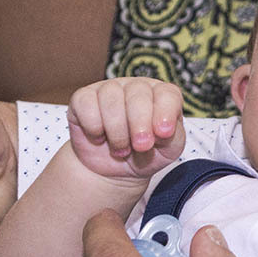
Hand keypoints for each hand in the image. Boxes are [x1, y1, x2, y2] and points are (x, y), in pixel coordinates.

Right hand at [67, 78, 185, 179]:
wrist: (114, 170)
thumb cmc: (146, 155)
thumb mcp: (168, 151)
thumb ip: (173, 137)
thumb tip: (163, 130)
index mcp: (161, 95)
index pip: (167, 93)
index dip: (165, 112)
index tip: (163, 134)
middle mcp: (136, 86)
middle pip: (138, 94)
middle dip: (140, 125)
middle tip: (141, 147)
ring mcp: (108, 89)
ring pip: (111, 98)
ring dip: (117, 130)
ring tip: (121, 149)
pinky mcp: (83, 97)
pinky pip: (86, 104)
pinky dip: (93, 127)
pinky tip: (99, 138)